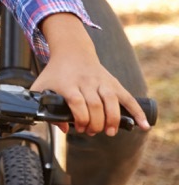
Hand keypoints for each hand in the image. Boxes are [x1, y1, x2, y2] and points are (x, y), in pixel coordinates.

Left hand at [33, 14, 149, 134]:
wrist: (72, 52)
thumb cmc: (56, 73)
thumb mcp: (41, 86)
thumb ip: (41, 105)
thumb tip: (63, 128)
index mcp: (68, 84)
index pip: (77, 102)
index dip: (81, 118)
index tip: (79, 127)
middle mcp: (86, 82)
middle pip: (95, 105)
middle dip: (95, 124)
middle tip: (92, 131)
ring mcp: (101, 82)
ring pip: (111, 101)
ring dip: (113, 120)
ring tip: (110, 132)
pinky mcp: (113, 83)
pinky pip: (127, 98)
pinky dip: (137, 112)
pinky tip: (143, 125)